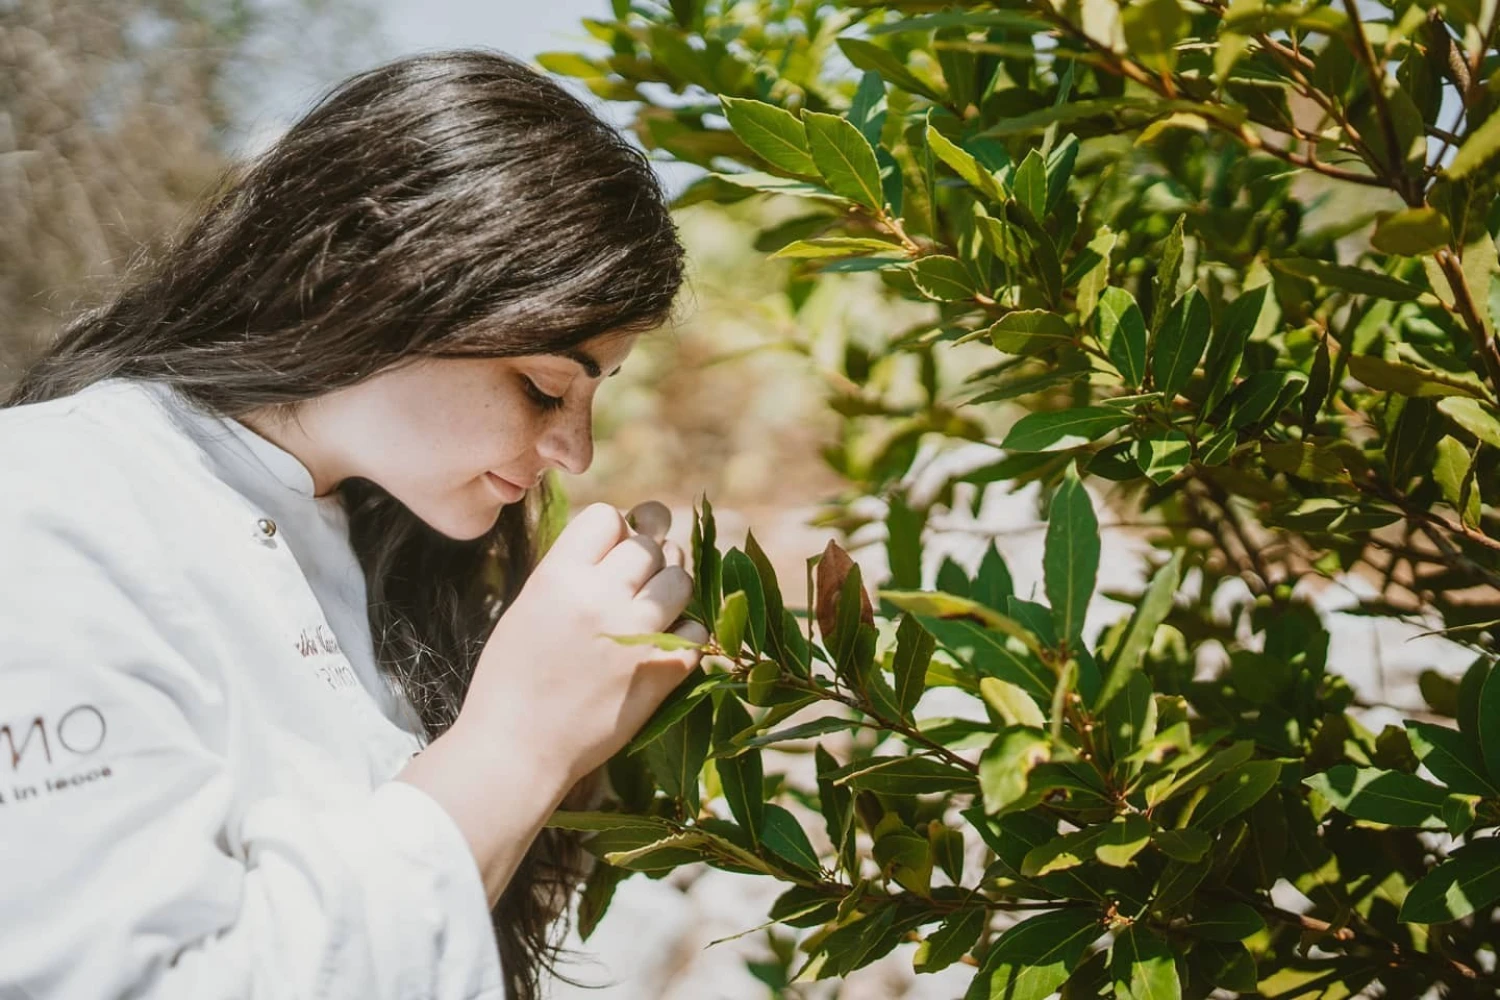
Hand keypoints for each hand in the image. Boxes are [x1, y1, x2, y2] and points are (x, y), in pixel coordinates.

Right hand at [459, 500, 706, 786]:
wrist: (516, 751)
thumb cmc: (511, 681)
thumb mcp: (529, 608)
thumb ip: (572, 571)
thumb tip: (620, 536)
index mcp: (560, 577)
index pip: (607, 517)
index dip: (613, 529)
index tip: (610, 550)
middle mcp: (601, 597)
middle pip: (650, 545)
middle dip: (647, 556)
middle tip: (636, 580)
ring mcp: (636, 635)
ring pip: (682, 579)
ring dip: (672, 587)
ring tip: (654, 606)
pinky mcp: (661, 673)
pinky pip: (696, 630)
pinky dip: (686, 634)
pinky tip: (665, 645)